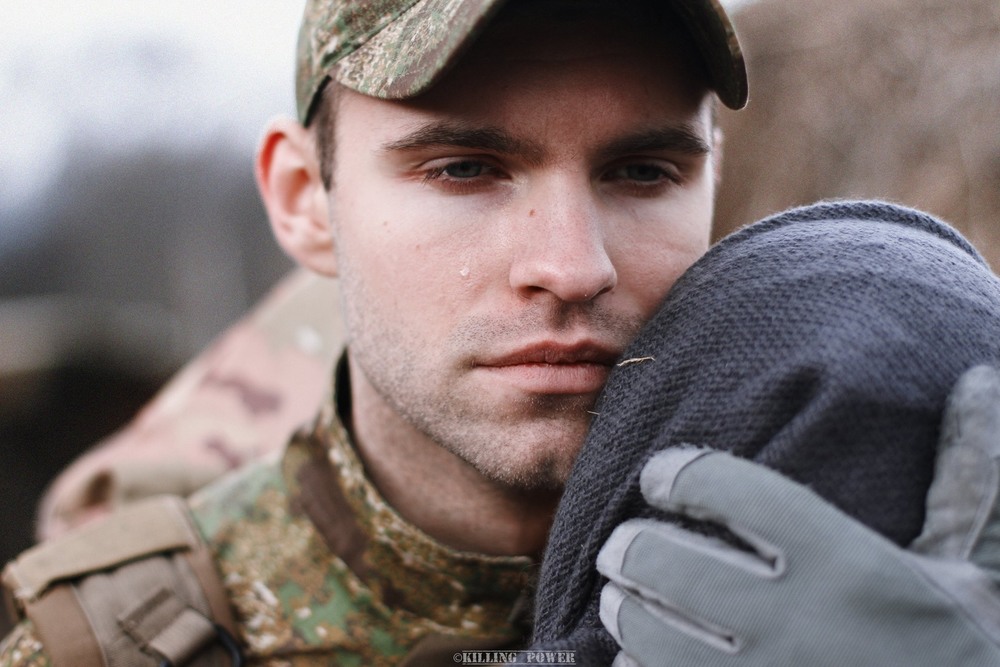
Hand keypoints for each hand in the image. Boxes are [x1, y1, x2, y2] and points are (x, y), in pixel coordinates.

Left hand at [597, 366, 999, 665]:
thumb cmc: (964, 651)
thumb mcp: (973, 569)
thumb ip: (966, 479)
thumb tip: (979, 380)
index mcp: (849, 565)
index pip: (737, 492)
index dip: (684, 473)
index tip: (661, 475)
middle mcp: (800, 622)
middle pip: (673, 563)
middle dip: (632, 546)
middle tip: (623, 541)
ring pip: (653, 634)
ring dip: (624, 608)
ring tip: (619, 595)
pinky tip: (641, 658)